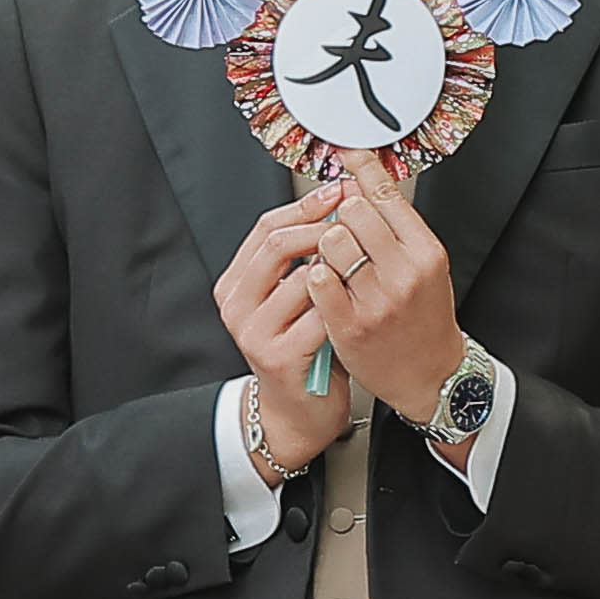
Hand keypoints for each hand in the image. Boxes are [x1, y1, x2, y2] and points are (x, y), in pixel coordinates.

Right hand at [212, 194, 360, 473]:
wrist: (300, 408)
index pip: (266, 228)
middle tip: (356, 217)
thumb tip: (338, 200)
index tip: (340, 190)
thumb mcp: (294, 297)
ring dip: (340, 267)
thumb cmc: (304, 346)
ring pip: (304, 279)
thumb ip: (302, 257)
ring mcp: (254, 333)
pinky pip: (321, 315)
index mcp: (235, 285)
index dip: (306, 205)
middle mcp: (236, 307)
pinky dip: (345, 305)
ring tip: (363, 266)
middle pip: (277, 245)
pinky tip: (360, 304)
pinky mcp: (280, 357)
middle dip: (322, 226)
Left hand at [305, 172, 477, 435]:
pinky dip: (315, 274)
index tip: (347, 152)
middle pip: (354, 213)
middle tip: (346, 231)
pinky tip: (324, 281)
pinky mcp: (350, 324)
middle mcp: (405, 273)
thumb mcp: (425, 266)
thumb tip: (362, 185)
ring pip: (331, 242)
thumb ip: (398, 228)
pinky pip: (318, 279)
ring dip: (325, 245)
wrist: (430, 374)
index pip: (387, 196)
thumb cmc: (425, 318)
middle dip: (342, 216)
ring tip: (337, 261)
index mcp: (426, 252)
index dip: (363, 169)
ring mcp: (377, 299)